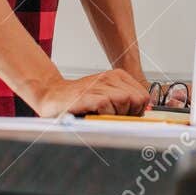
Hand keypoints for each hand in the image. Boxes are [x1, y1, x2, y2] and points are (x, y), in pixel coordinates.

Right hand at [30, 68, 152, 117]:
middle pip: (137, 99)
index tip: (124, 116)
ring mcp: (99, 85)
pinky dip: (102, 116)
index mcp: (117, 77)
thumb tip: (142, 116)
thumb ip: (123, 102)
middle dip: (129, 113)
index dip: (137, 111)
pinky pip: (107, 107)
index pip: (143, 96)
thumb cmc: (79, 100)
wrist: (52, 96)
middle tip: (113, 117)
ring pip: (125, 101)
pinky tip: (92, 115)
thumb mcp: (105, 96)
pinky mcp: (89, 95)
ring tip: (101, 115)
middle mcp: (110, 78)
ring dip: (115, 114)